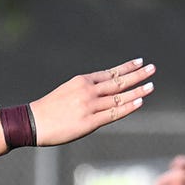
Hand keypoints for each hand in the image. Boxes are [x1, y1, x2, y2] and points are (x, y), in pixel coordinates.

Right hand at [29, 59, 155, 145]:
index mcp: (82, 81)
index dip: (126, 67)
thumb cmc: (48, 110)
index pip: (110, 73)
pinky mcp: (89, 122)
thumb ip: (85, 91)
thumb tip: (102, 94)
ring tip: (151, 85)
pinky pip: (113, 113)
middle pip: (118, 81)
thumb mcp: (67, 92)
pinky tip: (140, 102)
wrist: (32, 122)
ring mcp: (90, 106)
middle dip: (137, 74)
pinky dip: (128, 107)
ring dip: (137, 90)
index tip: (140, 62)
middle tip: (152, 68)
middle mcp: (88, 90)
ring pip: (119, 97)